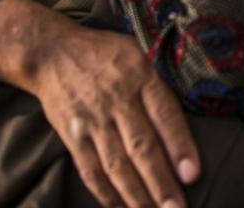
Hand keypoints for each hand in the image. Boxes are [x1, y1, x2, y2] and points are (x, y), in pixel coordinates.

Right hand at [0, 0, 199, 207]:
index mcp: (140, 76)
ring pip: (116, 164)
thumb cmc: (105, 54)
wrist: (52, 52)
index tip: (191, 174)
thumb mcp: (138, 53)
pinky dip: (105, 192)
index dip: (179, 146)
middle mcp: (117, 100)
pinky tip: (120, 207)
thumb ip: (159, 85)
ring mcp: (93, 120)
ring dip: (136, 195)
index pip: (164, 115)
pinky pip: (90, 169)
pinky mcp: (72, 135)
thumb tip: (188, 118)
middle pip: (141, 147)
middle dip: (161, 182)